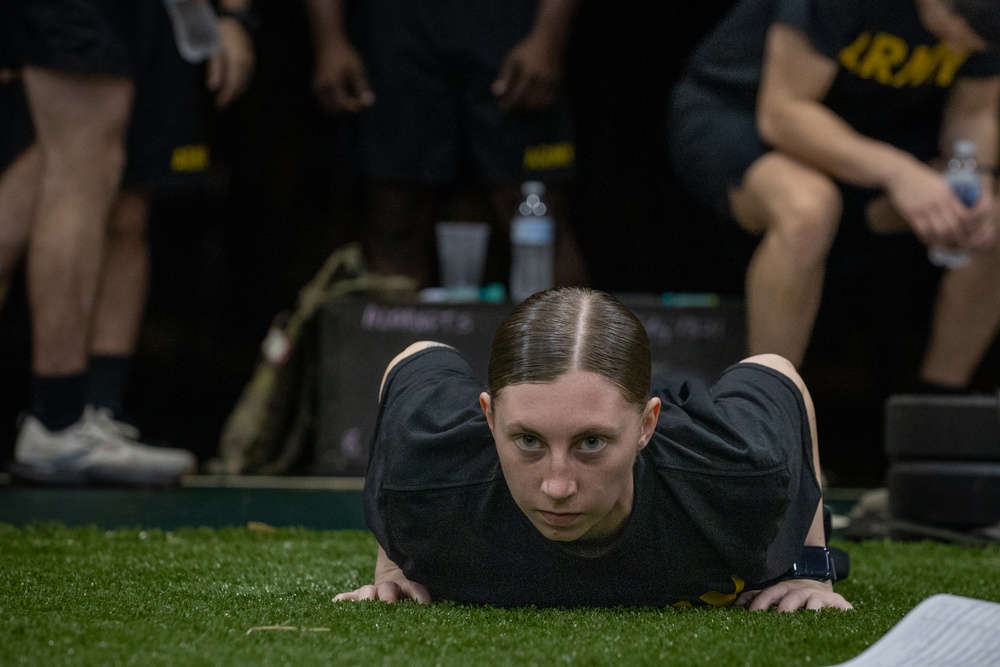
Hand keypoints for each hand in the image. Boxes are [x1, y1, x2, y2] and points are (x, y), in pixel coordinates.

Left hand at [206, 17, 255, 108]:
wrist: (235, 20)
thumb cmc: (222, 33)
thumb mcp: (215, 50)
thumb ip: (215, 69)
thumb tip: (213, 87)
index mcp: (238, 61)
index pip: (232, 84)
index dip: (226, 96)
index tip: (220, 105)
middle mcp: (247, 63)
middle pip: (240, 85)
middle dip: (231, 95)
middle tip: (221, 105)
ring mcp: (251, 62)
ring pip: (245, 81)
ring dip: (236, 91)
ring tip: (227, 98)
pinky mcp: (251, 60)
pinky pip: (247, 76)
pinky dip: (240, 83)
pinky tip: (234, 86)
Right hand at [311, 41, 374, 113]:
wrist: (328, 45)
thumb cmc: (345, 56)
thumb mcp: (356, 68)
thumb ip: (362, 86)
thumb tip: (368, 104)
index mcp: (331, 82)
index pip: (342, 104)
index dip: (354, 106)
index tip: (361, 101)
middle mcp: (320, 88)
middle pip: (335, 110)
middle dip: (346, 108)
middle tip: (355, 99)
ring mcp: (316, 89)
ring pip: (329, 108)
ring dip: (340, 107)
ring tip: (349, 94)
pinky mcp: (315, 89)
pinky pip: (325, 104)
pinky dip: (334, 103)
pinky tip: (341, 93)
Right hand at [333, 579, 430, 603]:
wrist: (397, 573)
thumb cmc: (412, 593)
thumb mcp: (419, 592)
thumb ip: (423, 598)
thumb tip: (431, 607)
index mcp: (410, 587)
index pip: (416, 589)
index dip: (420, 595)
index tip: (424, 604)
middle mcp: (391, 588)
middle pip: (389, 589)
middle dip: (388, 596)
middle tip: (388, 603)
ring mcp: (374, 591)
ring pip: (369, 591)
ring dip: (367, 596)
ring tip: (365, 602)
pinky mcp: (360, 596)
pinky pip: (349, 597)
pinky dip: (344, 600)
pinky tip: (337, 603)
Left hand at [491, 33, 562, 110]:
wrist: (549, 40)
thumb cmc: (526, 50)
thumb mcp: (512, 60)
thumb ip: (504, 77)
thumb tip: (495, 93)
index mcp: (529, 72)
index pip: (518, 94)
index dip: (510, 104)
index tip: (502, 107)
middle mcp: (542, 78)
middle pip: (530, 101)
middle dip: (519, 107)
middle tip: (511, 107)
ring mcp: (552, 81)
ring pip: (541, 103)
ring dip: (530, 108)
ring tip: (521, 105)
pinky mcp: (558, 82)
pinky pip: (549, 100)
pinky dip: (540, 105)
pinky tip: (532, 103)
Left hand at [736, 579, 852, 611]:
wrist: (817, 582)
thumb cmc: (792, 593)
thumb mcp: (775, 593)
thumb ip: (758, 597)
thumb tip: (738, 603)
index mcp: (783, 589)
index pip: (769, 594)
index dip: (760, 603)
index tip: (752, 613)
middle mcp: (800, 590)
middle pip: (791, 597)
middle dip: (785, 605)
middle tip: (781, 615)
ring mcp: (818, 596)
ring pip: (814, 601)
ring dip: (810, 608)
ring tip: (808, 615)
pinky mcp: (837, 602)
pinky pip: (840, 607)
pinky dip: (840, 611)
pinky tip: (839, 616)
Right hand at [886, 162, 994, 250]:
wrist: (900, 174)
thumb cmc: (920, 179)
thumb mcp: (939, 184)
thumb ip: (949, 196)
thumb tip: (958, 209)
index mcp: (947, 194)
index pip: (963, 215)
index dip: (965, 227)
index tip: (963, 231)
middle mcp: (938, 202)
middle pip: (952, 226)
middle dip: (954, 236)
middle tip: (953, 241)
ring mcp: (924, 208)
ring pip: (938, 231)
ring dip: (941, 239)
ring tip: (940, 242)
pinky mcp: (912, 214)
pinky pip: (923, 231)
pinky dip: (927, 238)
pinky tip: (927, 239)